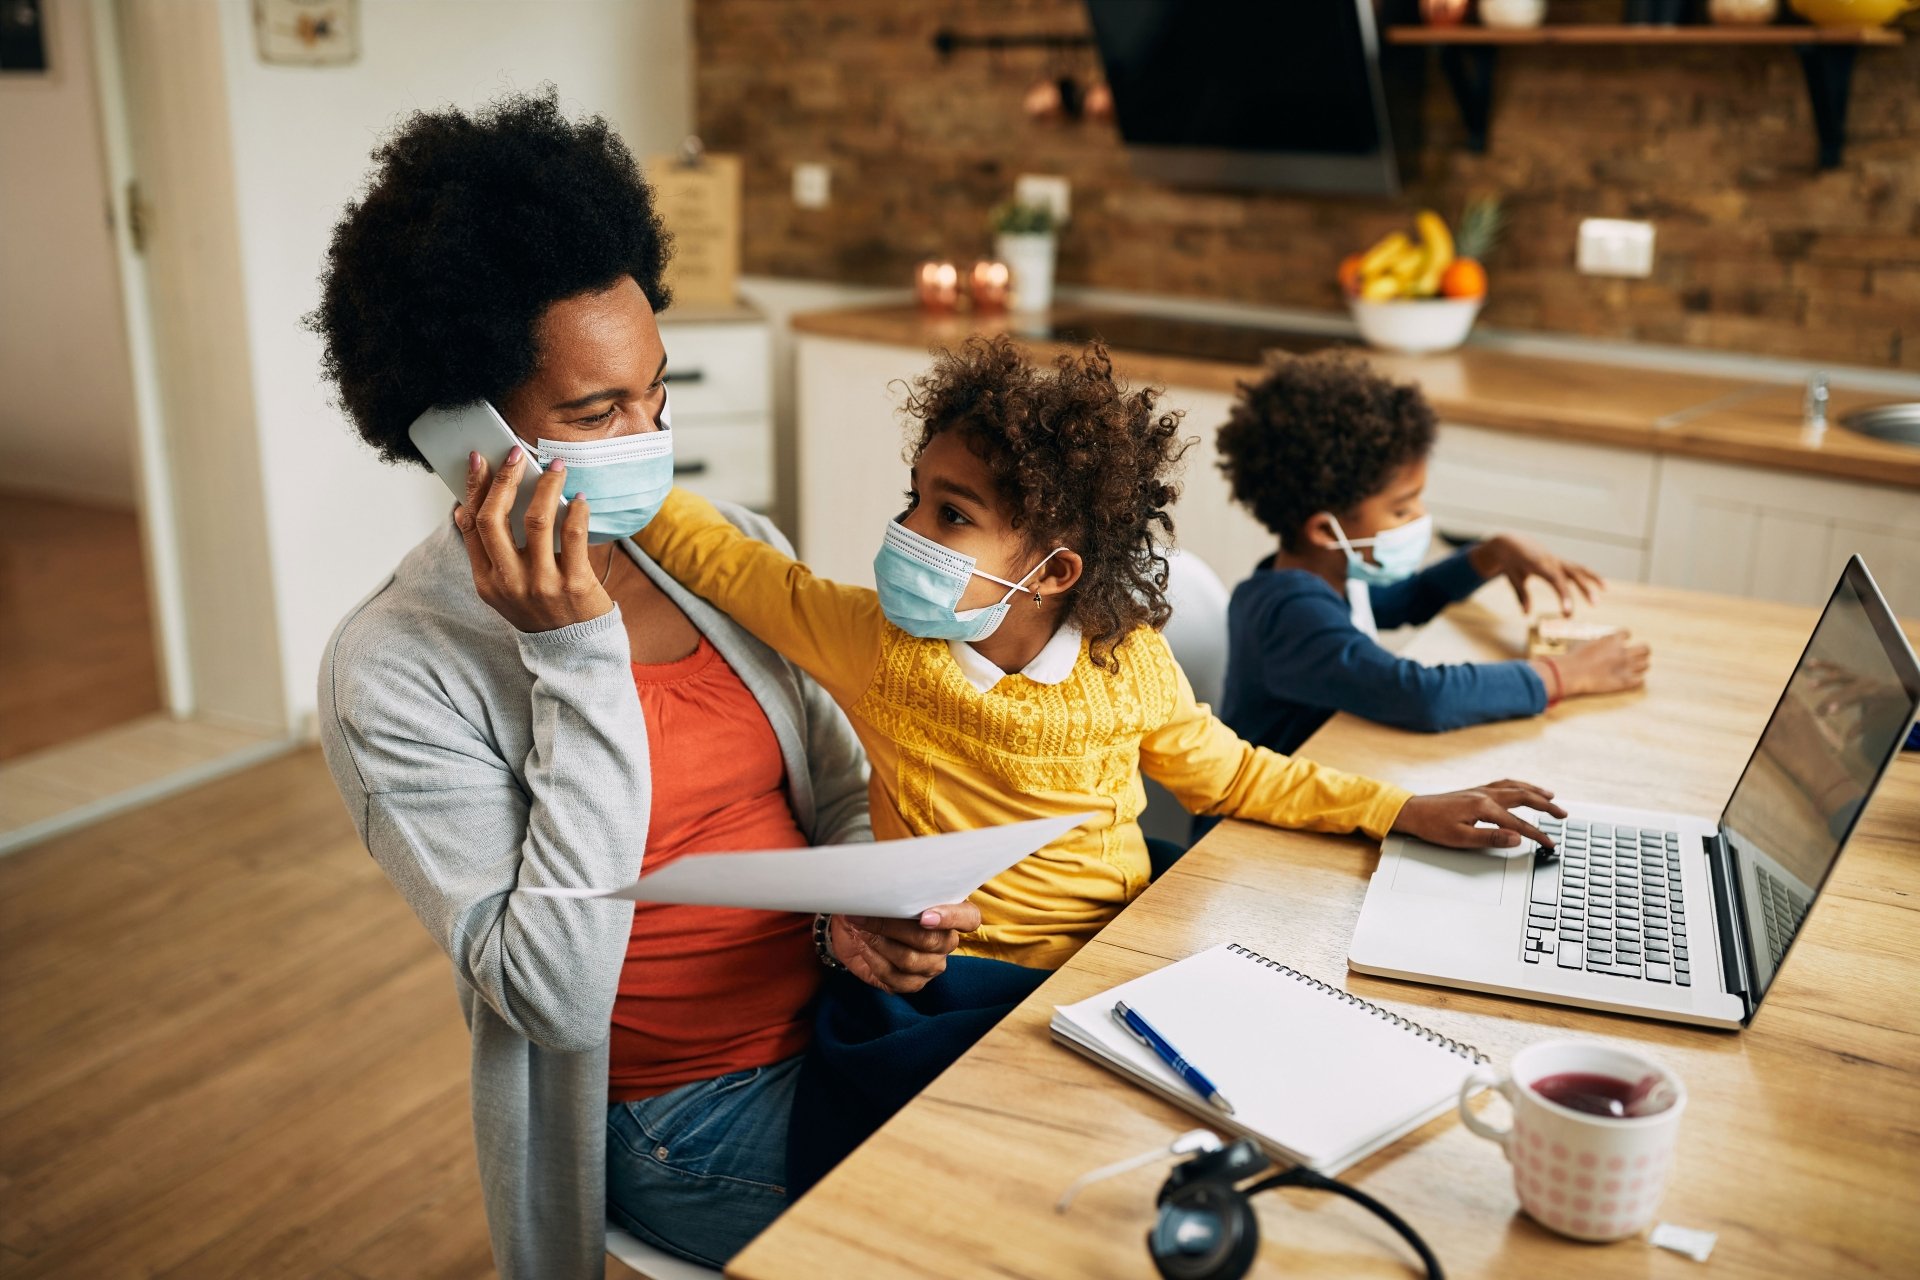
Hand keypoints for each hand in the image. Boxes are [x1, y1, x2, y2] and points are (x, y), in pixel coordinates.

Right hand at [454, 447, 610, 632]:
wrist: (574, 652)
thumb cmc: (539, 612)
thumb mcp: (502, 589)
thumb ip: (485, 553)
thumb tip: (464, 509)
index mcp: (487, 581)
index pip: (472, 525)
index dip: (474, 489)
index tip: (480, 460)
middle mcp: (510, 582)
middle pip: (495, 518)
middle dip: (503, 479)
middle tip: (515, 454)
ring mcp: (542, 584)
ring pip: (536, 521)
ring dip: (546, 486)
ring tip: (557, 467)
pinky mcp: (575, 585)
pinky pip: (573, 536)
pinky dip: (576, 511)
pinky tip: (579, 498)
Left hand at [828, 901, 982, 994]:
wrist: (857, 923)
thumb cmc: (880, 900)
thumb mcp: (890, 887)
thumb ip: (899, 886)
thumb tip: (888, 887)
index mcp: (952, 912)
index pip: (969, 918)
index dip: (951, 918)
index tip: (924, 916)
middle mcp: (946, 941)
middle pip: (931, 940)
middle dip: (894, 927)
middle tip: (867, 914)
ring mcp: (931, 964)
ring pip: (911, 961)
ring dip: (880, 943)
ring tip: (861, 928)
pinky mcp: (912, 982)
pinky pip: (896, 979)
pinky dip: (875, 962)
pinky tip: (864, 947)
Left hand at [1393, 780, 1565, 851]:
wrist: (1412, 812)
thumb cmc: (1432, 826)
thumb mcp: (1461, 839)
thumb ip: (1491, 838)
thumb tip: (1517, 838)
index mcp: (1483, 807)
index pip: (1518, 824)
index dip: (1537, 835)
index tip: (1551, 844)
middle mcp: (1485, 794)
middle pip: (1524, 798)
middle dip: (1546, 806)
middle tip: (1563, 815)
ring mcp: (1480, 790)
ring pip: (1515, 787)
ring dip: (1535, 791)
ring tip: (1551, 797)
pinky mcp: (1474, 790)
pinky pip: (1504, 784)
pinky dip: (1518, 785)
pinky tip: (1522, 788)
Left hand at [1471, 534, 1604, 615]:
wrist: (1510, 542)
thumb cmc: (1509, 561)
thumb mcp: (1512, 577)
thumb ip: (1521, 595)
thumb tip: (1526, 614)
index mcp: (1538, 564)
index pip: (1555, 581)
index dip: (1564, 596)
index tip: (1569, 612)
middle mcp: (1551, 561)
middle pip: (1571, 575)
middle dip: (1584, 590)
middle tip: (1595, 605)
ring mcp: (1557, 560)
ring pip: (1578, 568)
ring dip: (1592, 579)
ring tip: (1605, 590)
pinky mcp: (1560, 561)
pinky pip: (1577, 568)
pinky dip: (1590, 575)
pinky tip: (1602, 585)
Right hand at [1547, 632, 1650, 697]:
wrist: (1571, 673)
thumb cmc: (1573, 658)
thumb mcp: (1584, 642)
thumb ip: (1596, 643)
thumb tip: (1596, 643)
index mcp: (1612, 640)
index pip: (1627, 633)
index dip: (1625, 637)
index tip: (1621, 642)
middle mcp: (1622, 652)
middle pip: (1645, 649)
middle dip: (1642, 651)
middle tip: (1636, 655)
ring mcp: (1625, 667)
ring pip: (1646, 664)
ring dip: (1641, 665)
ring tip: (1635, 668)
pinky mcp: (1624, 682)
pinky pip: (1641, 680)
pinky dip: (1638, 680)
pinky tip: (1632, 680)